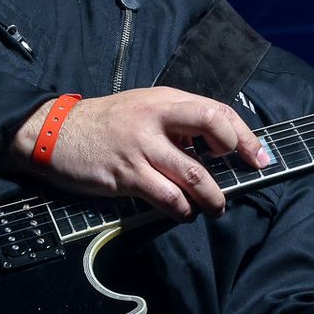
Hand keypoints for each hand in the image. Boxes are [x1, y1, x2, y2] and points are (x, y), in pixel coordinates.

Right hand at [9, 87, 270, 220]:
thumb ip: (175, 124)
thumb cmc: (103, 124)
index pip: (216, 110)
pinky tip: (184, 213)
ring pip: (194, 174)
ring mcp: (141, 146)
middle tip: (246, 175)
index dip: (244, 135)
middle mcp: (157, 118)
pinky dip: (182, 210)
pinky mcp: (126, 174)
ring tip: (216, 207)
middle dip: (238, 152)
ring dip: (213, 197)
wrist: (54, 132)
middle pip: (213, 126)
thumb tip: (214, 148)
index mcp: (164, 100)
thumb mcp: (142, 109)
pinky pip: (167, 197)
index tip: (260, 156)